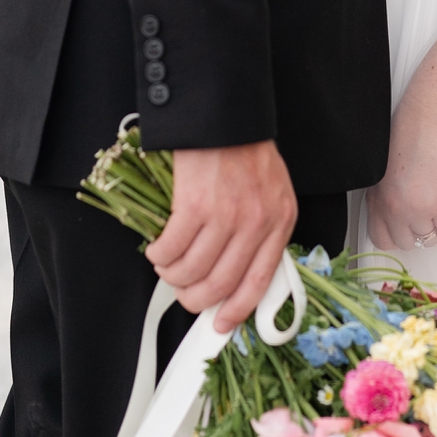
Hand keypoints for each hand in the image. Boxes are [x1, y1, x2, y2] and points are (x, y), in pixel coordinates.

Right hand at [147, 141, 297, 333]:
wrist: (225, 114)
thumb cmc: (246, 150)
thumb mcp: (272, 191)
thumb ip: (263, 229)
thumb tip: (240, 273)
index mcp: (279, 221)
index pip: (259, 282)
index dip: (236, 309)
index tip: (220, 322)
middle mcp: (256, 224)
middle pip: (221, 284)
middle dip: (195, 297)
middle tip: (184, 292)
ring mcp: (226, 216)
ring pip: (192, 272)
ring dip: (172, 276)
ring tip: (167, 265)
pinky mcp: (195, 206)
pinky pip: (171, 249)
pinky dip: (159, 256)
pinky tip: (157, 248)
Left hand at [366, 96, 436, 253]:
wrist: (431, 120)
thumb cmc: (411, 132)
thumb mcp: (384, 167)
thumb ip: (387, 192)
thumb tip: (397, 209)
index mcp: (377, 197)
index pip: (380, 238)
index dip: (395, 236)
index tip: (404, 230)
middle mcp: (394, 208)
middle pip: (406, 243)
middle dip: (416, 232)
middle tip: (425, 218)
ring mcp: (418, 210)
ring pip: (428, 239)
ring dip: (435, 227)